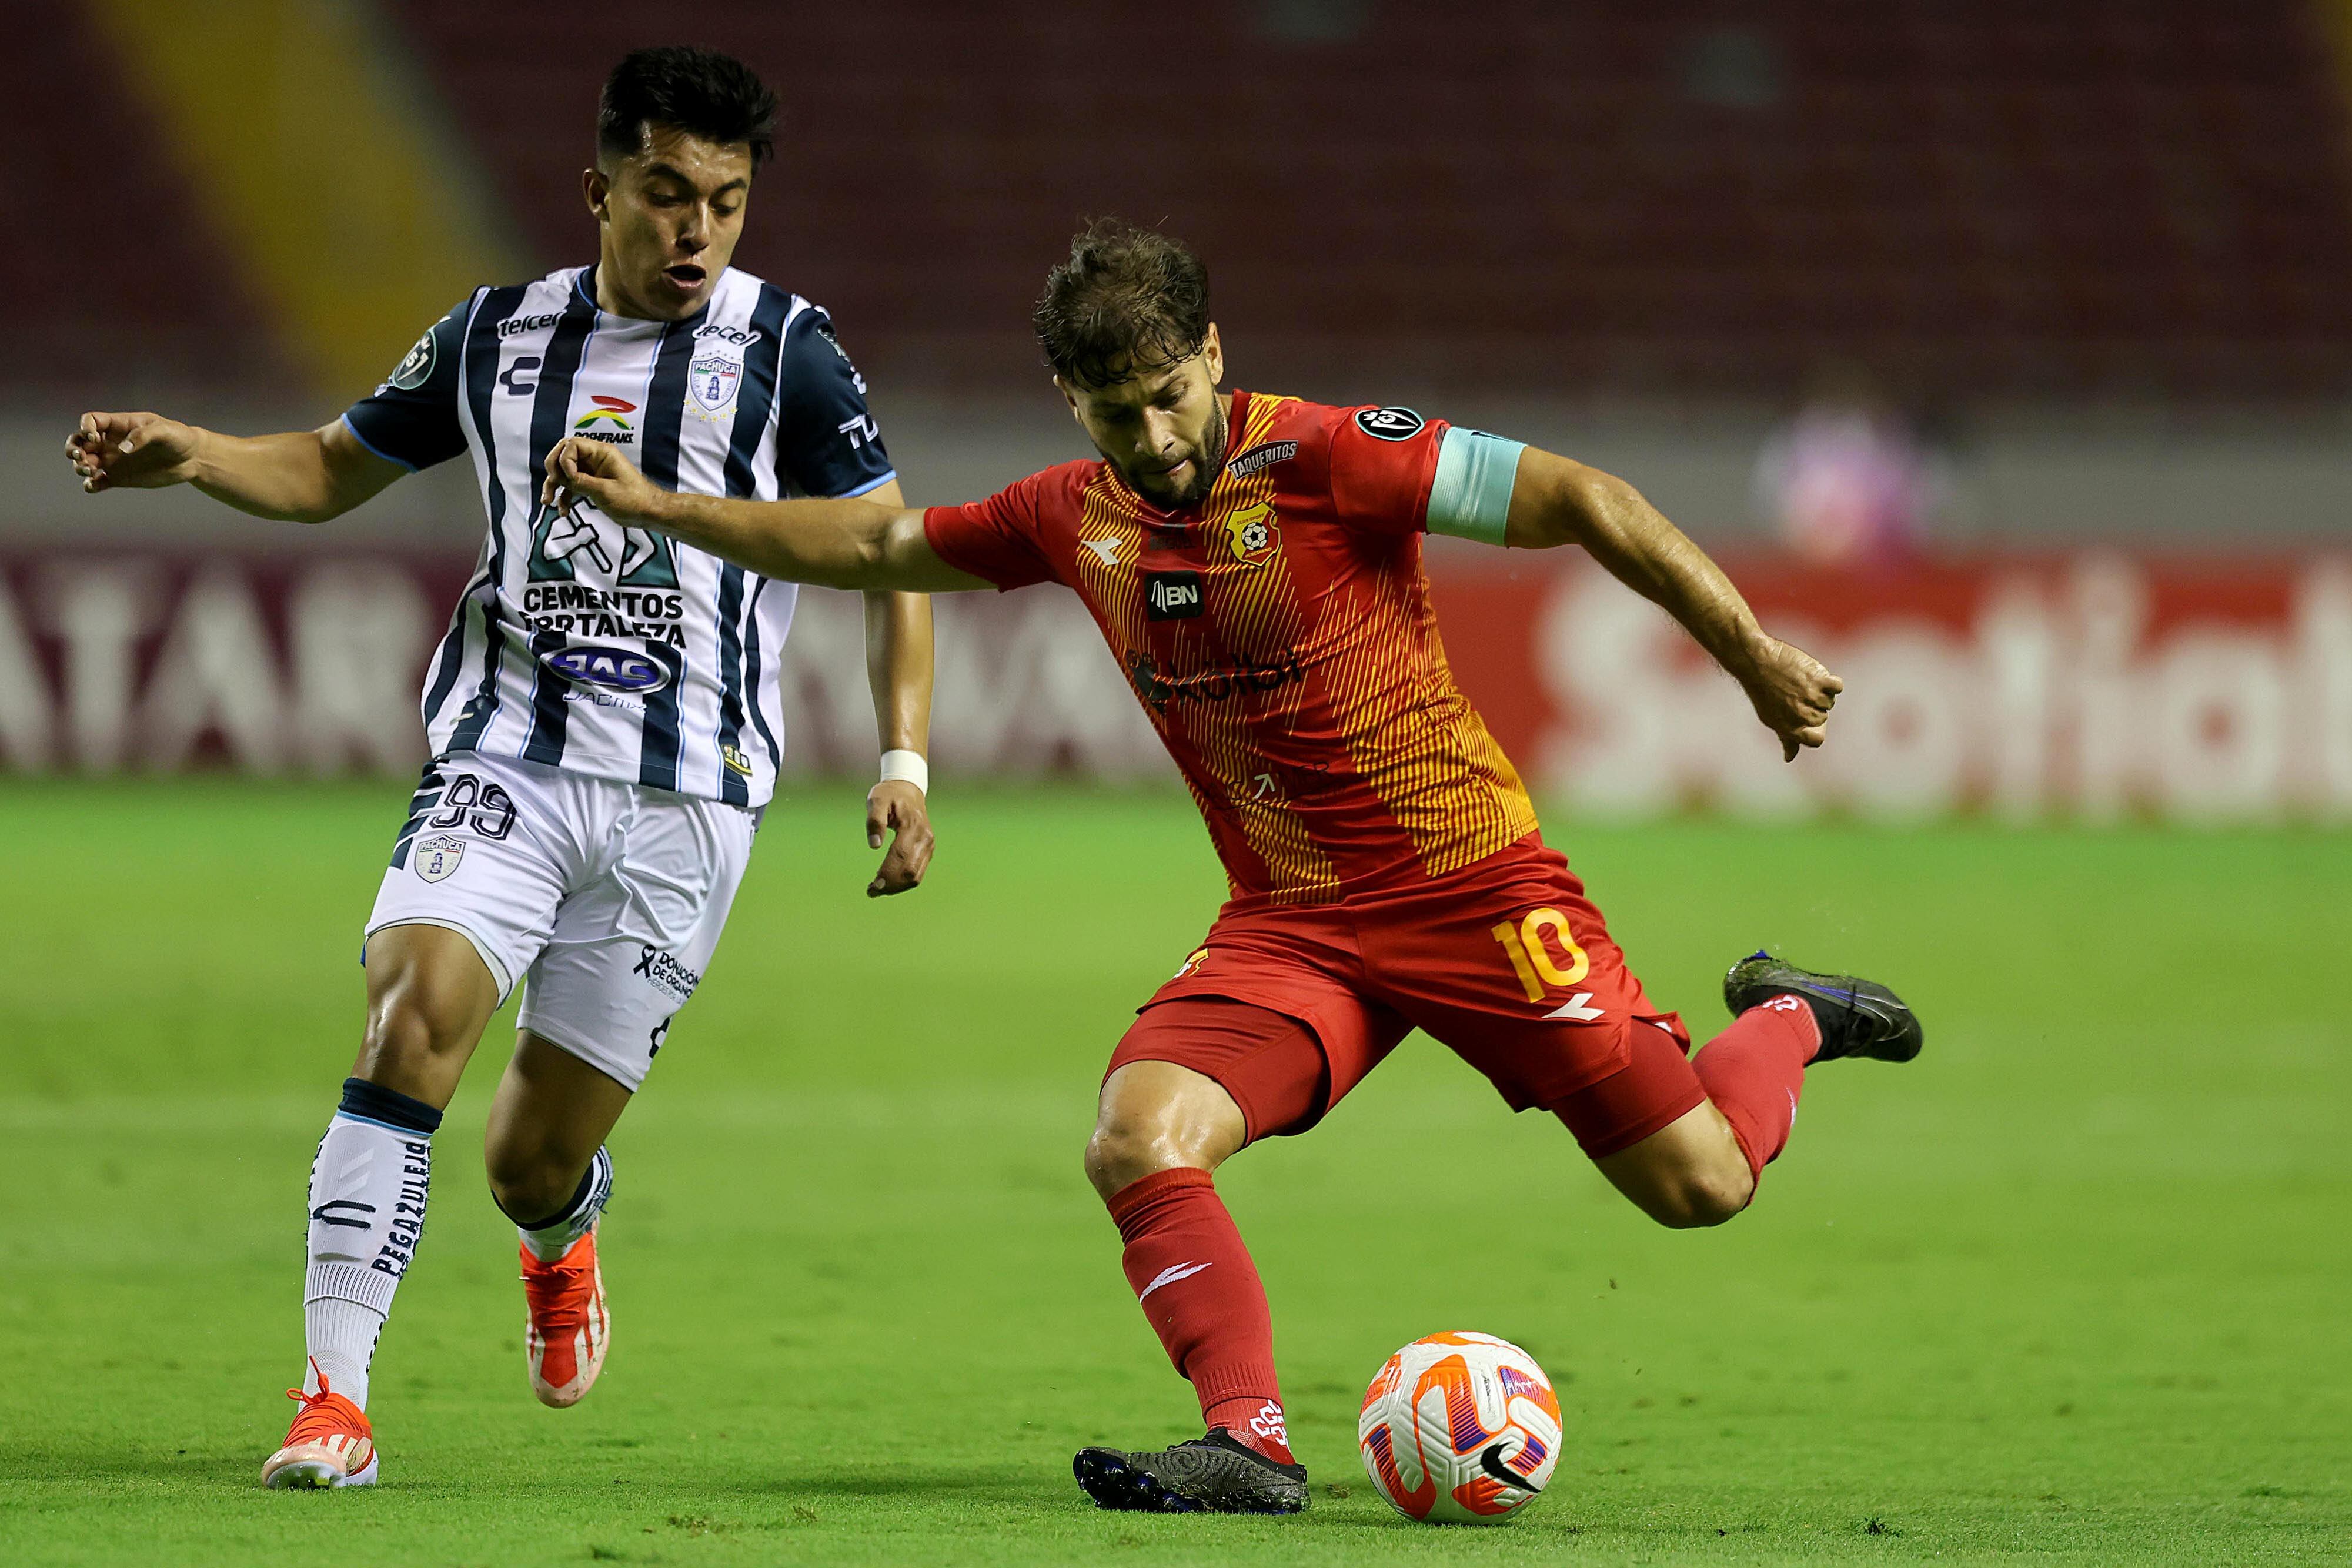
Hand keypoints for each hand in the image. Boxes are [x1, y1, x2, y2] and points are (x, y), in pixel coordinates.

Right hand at [65, 412, 200, 492]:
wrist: (192, 458)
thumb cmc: (178, 437)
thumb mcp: (163, 430)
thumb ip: (142, 436)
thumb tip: (122, 450)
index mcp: (118, 425)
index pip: (90, 421)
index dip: (85, 428)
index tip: (93, 437)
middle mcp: (111, 442)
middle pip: (79, 442)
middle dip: (73, 449)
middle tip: (79, 457)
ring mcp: (113, 460)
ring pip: (84, 462)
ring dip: (80, 466)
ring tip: (90, 470)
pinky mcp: (119, 478)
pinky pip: (97, 482)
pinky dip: (90, 485)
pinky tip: (93, 485)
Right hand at [540, 434, 664, 525]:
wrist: (650, 513)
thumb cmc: (636, 500)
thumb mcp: (605, 491)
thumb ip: (580, 482)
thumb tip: (561, 477)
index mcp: (603, 453)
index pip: (572, 445)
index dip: (564, 460)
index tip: (568, 478)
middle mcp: (596, 459)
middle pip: (564, 456)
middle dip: (553, 470)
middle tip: (551, 483)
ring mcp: (593, 471)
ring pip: (565, 473)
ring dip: (554, 486)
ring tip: (548, 501)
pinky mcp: (592, 484)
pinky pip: (572, 486)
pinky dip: (565, 497)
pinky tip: (563, 510)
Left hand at [864, 779, 932, 896]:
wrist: (908, 790)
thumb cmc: (888, 795)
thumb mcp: (876, 800)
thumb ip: (875, 821)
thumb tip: (874, 845)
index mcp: (912, 825)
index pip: (901, 855)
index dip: (887, 873)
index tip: (873, 886)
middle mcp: (925, 838)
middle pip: (910, 871)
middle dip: (891, 885)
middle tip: (871, 891)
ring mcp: (929, 846)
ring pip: (915, 876)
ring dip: (897, 887)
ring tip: (877, 889)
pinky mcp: (928, 851)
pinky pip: (917, 873)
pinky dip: (903, 883)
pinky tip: (887, 884)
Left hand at [1735, 633, 1843, 760]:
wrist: (1755, 661)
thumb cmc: (1762, 690)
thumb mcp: (1770, 718)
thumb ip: (1786, 738)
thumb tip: (1789, 758)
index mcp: (1791, 729)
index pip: (1817, 740)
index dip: (1814, 729)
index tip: (1803, 716)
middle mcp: (1803, 716)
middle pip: (1824, 717)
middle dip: (1813, 706)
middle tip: (1794, 692)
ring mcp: (1812, 698)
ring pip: (1830, 700)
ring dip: (1819, 691)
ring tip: (1799, 682)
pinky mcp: (1819, 680)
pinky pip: (1837, 686)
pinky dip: (1830, 681)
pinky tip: (1814, 675)